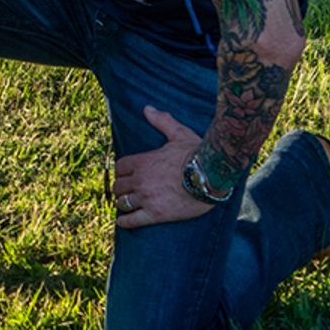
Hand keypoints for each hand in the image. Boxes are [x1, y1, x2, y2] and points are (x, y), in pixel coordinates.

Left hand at [111, 107, 215, 227]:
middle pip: (118, 186)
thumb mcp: (179, 134)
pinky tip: (123, 221)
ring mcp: (146, 198)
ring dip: (122, 203)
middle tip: (125, 191)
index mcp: (143, 162)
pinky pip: (132, 220)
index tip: (125, 174)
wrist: (211, 177)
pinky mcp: (155, 214)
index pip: (120, 167)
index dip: (121, 171)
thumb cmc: (197, 154)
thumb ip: (162, 122)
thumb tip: (148, 108)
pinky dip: (125, 221)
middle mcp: (140, 180)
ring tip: (125, 205)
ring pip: (122, 202)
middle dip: (121, 188)